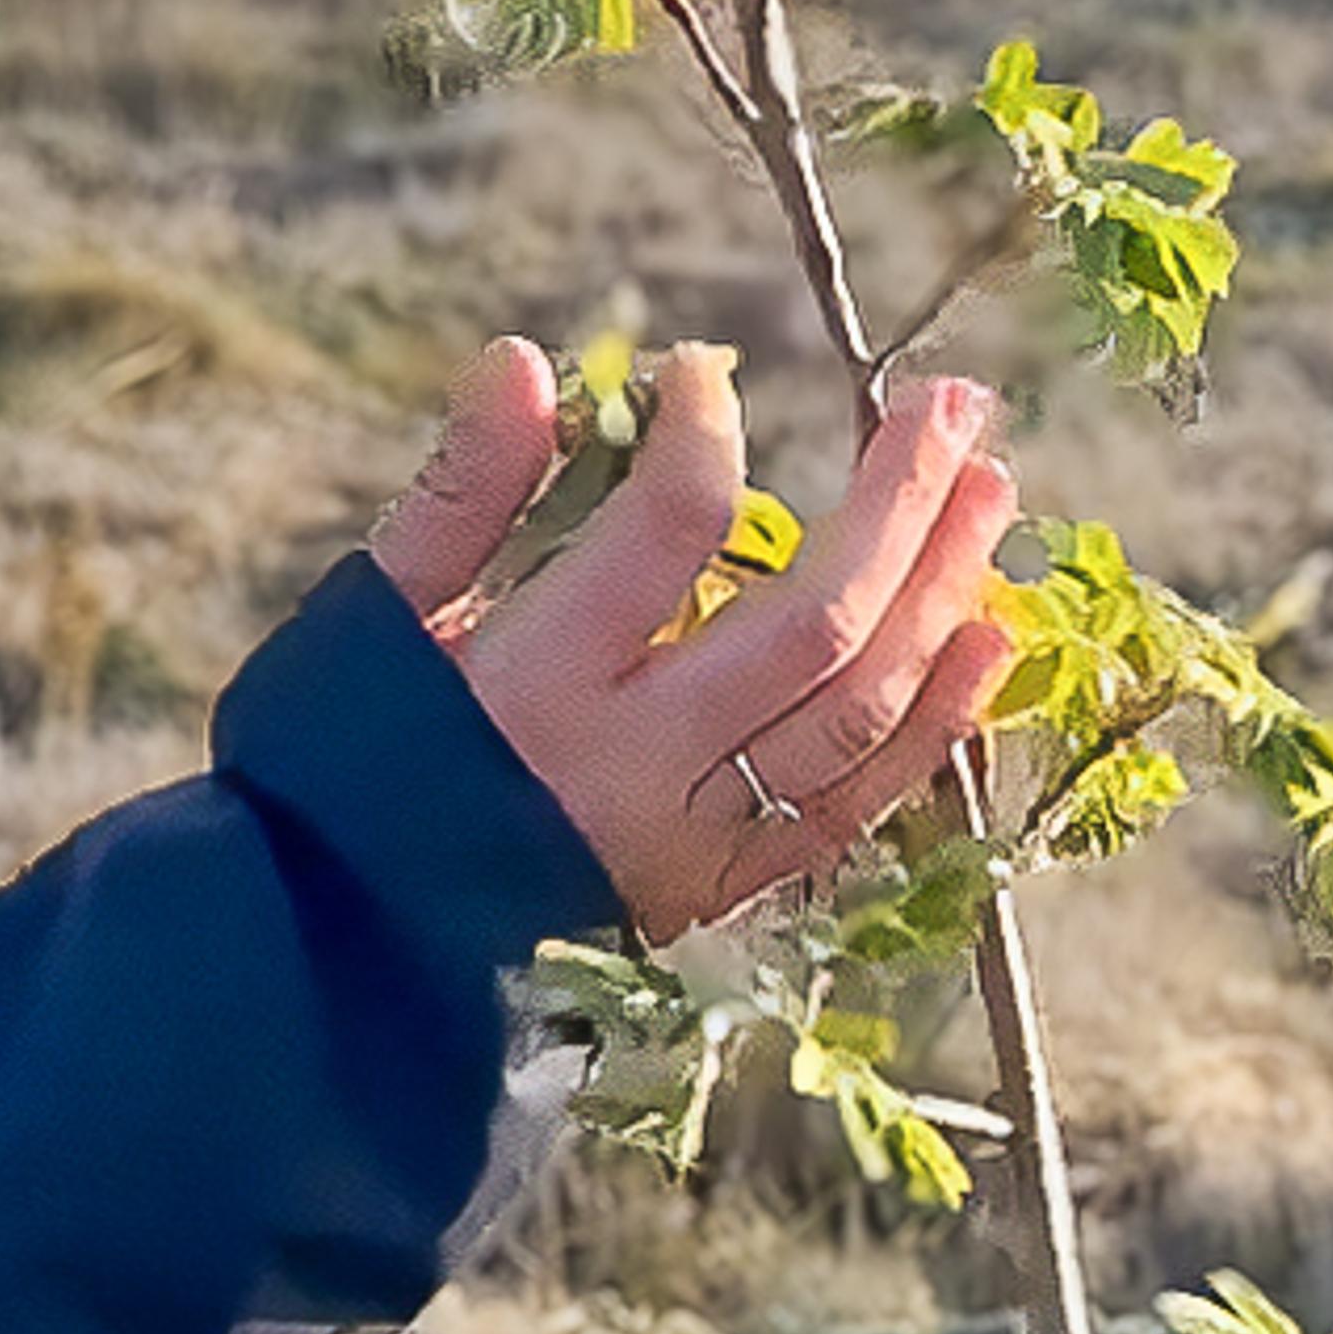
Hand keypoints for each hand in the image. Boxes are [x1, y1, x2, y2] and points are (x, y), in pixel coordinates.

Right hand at [370, 337, 1016, 942]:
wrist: (342, 972)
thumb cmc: (343, 778)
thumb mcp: (373, 624)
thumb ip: (460, 494)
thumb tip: (522, 360)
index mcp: (538, 684)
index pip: (668, 529)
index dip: (702, 430)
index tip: (701, 369)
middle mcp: (641, 765)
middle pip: (815, 618)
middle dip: (898, 500)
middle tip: (951, 400)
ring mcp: (700, 837)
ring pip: (862, 707)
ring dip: (941, 589)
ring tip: (990, 486)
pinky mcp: (726, 892)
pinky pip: (863, 804)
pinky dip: (938, 720)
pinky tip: (983, 634)